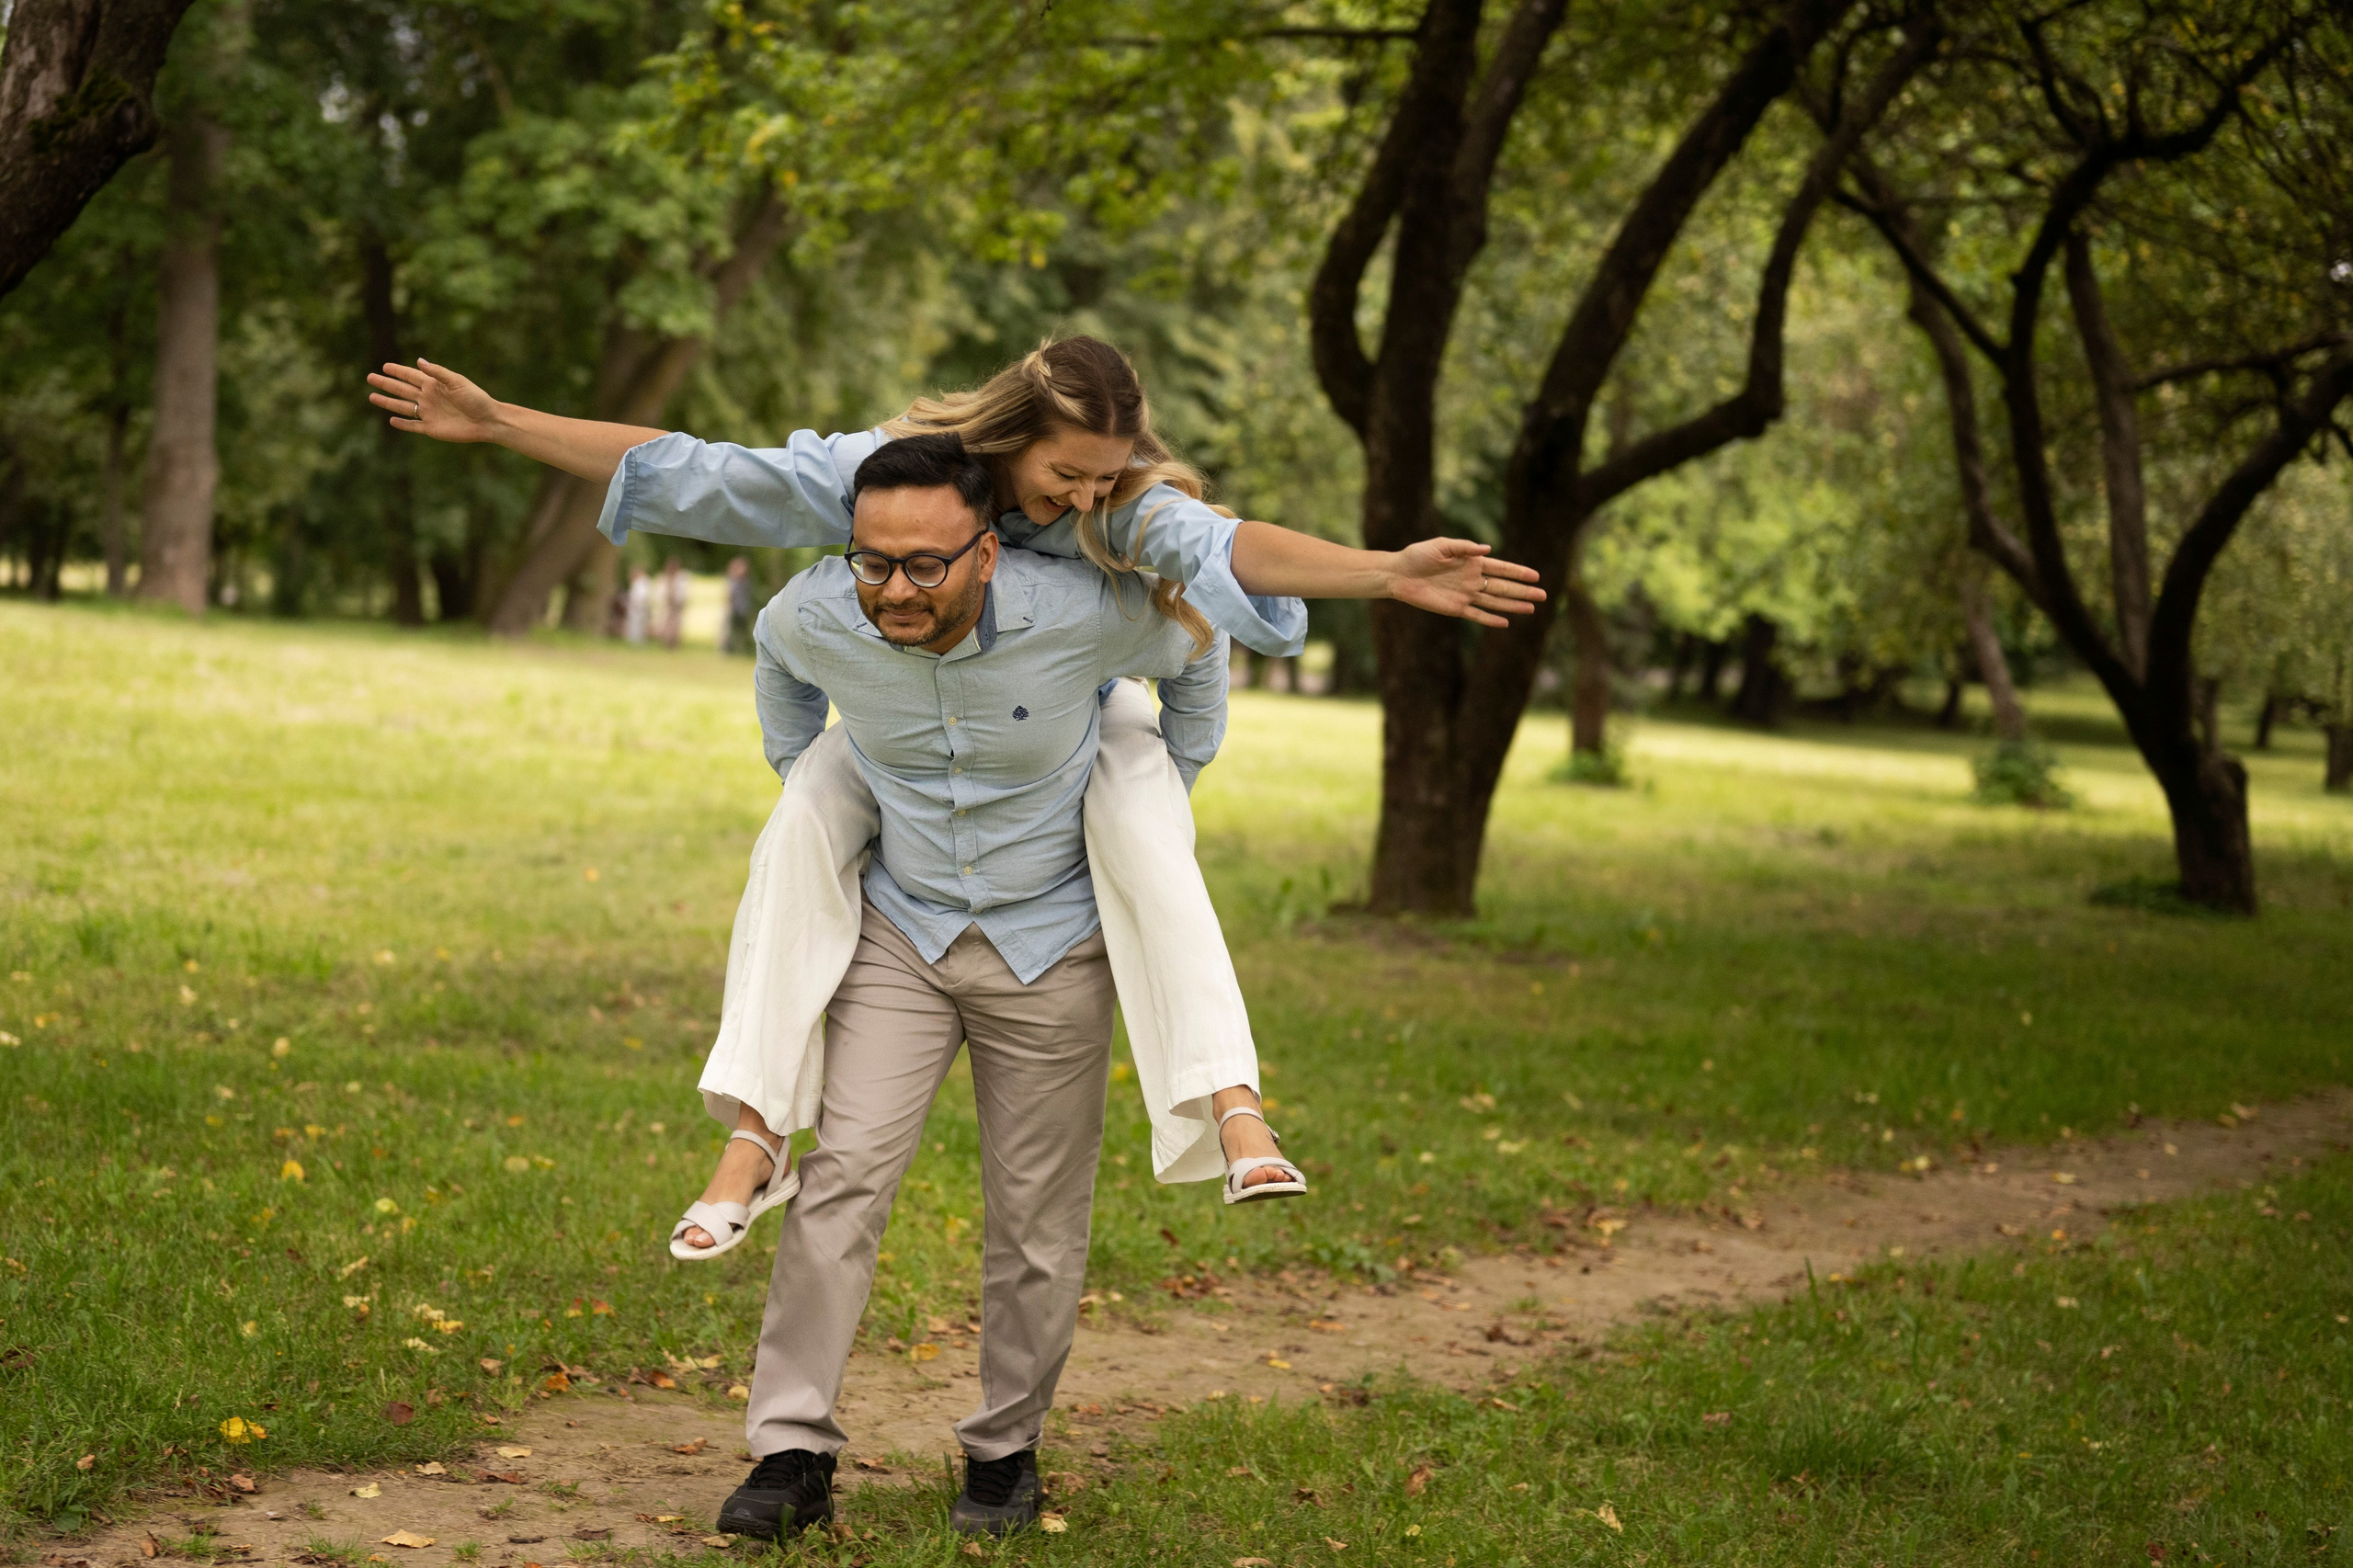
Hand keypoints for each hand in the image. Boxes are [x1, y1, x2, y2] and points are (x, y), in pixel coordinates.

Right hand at [366, 358, 503, 442]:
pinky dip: (402, 424)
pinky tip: (391, 420)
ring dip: (388, 402)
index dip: (397, 371)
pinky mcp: (431, 428)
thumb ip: (438, 372)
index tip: (384, 366)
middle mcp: (428, 398)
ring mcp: (429, 413)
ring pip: (403, 407)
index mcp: (434, 384)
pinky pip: (413, 426)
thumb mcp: (457, 382)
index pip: (411, 375)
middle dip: (386, 384)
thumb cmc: (476, 399)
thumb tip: (419, 361)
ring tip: (372, 397)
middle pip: (402, 389)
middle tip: (370, 377)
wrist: (488, 421)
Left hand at [1387, 538, 1545, 626]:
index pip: (1501, 568)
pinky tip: (1506, 623)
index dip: (1518, 572)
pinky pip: (1476, 616)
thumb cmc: (1418, 555)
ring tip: (1531, 609)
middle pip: (1503, 587)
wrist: (1399, 574)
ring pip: (1495, 602)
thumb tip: (1487, 549)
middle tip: (1543, 596)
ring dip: (1513, 606)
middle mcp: (1472, 580)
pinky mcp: (1455, 609)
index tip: (1536, 576)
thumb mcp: (1441, 545)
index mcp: (1472, 563)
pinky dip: (1490, 620)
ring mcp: (1465, 595)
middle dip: (1523, 591)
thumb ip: (1464, 547)